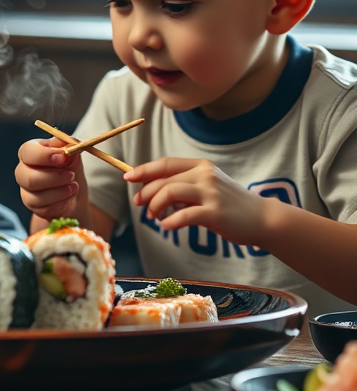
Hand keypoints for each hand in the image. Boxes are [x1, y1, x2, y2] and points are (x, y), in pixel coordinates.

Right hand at [15, 137, 87, 223]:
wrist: (75, 189)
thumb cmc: (69, 166)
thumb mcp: (71, 153)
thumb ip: (67, 146)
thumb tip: (65, 145)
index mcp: (29, 152)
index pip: (27, 152)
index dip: (44, 155)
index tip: (64, 157)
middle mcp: (23, 171)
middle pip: (29, 178)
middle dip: (54, 178)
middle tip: (72, 176)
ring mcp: (26, 191)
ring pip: (36, 197)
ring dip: (60, 192)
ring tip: (75, 187)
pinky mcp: (33, 207)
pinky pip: (45, 209)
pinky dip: (61, 204)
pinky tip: (70, 197)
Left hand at [125, 157, 266, 245]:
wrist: (263, 218)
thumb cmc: (230, 205)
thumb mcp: (208, 187)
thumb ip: (183, 185)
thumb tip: (150, 190)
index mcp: (201, 166)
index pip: (165, 164)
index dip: (143, 170)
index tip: (128, 178)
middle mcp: (205, 175)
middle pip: (163, 179)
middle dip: (146, 193)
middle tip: (142, 206)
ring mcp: (211, 193)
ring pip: (169, 192)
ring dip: (155, 206)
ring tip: (155, 217)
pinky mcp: (215, 213)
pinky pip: (183, 215)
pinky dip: (170, 222)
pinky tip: (167, 226)